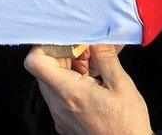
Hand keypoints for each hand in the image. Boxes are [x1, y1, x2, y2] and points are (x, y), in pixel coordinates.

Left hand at [24, 45, 151, 134]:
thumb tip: (95, 36)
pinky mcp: (64, 121)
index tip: (68, 42)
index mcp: (70, 92)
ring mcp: (59, 115)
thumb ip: (105, 57)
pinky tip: (92, 83)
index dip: (46, 46)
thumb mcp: (121, 85)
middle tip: (87, 54)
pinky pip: (58, 95)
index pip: (35, 62)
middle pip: (44, 69)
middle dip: (63, 55)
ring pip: (51, 81)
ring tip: (93, 68)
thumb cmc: (127, 123)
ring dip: (68, 69)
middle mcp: (58, 104)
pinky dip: (71, 83)